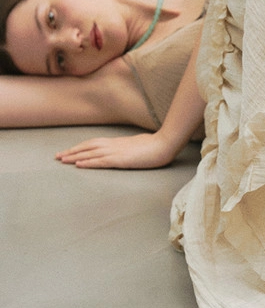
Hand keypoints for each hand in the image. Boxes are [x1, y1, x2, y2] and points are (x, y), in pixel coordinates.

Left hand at [55, 132, 178, 168]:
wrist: (165, 144)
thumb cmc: (155, 146)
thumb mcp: (137, 145)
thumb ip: (127, 148)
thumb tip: (124, 151)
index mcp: (116, 142)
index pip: (93, 143)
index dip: (80, 147)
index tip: (68, 151)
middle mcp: (113, 145)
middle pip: (87, 147)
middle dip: (71, 151)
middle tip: (57, 156)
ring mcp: (116, 152)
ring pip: (90, 153)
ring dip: (74, 156)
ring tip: (62, 160)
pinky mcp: (121, 160)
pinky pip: (101, 161)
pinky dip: (88, 163)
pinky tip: (79, 165)